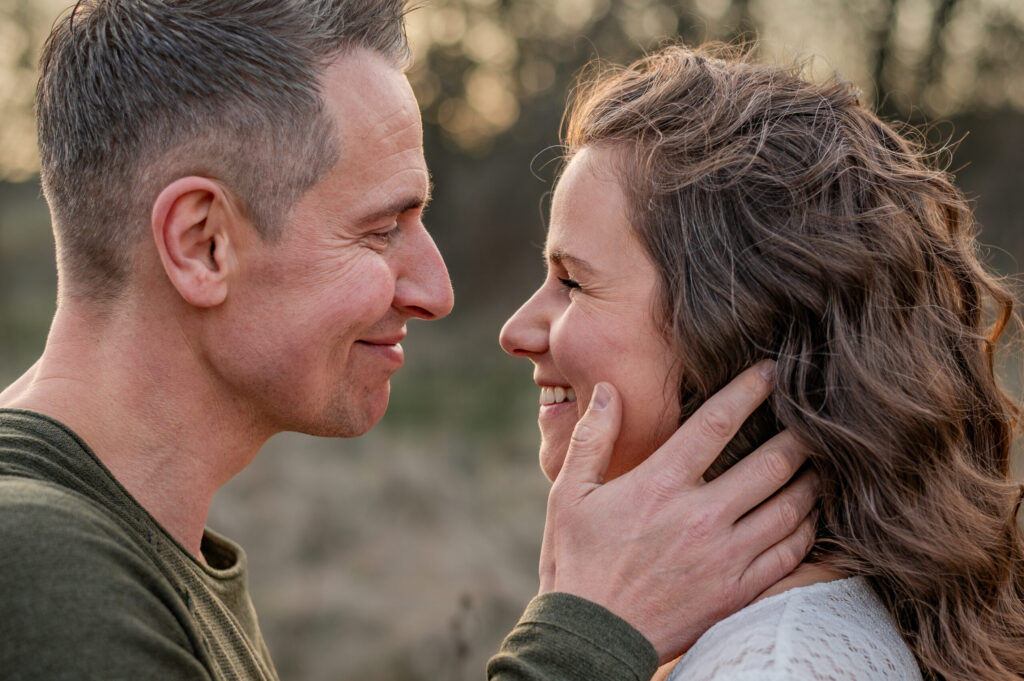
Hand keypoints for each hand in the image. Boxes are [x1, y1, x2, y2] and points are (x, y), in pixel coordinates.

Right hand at [538, 361, 817, 662]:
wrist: (592, 637)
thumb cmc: (578, 561)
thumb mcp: (570, 494)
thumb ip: (593, 438)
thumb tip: (609, 390)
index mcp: (660, 485)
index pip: (716, 424)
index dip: (749, 390)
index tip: (770, 371)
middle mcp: (701, 517)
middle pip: (770, 463)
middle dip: (799, 434)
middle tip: (814, 416)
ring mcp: (725, 557)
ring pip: (790, 508)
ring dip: (811, 479)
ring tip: (821, 461)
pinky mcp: (737, 591)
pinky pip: (790, 554)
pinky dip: (807, 529)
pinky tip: (809, 515)